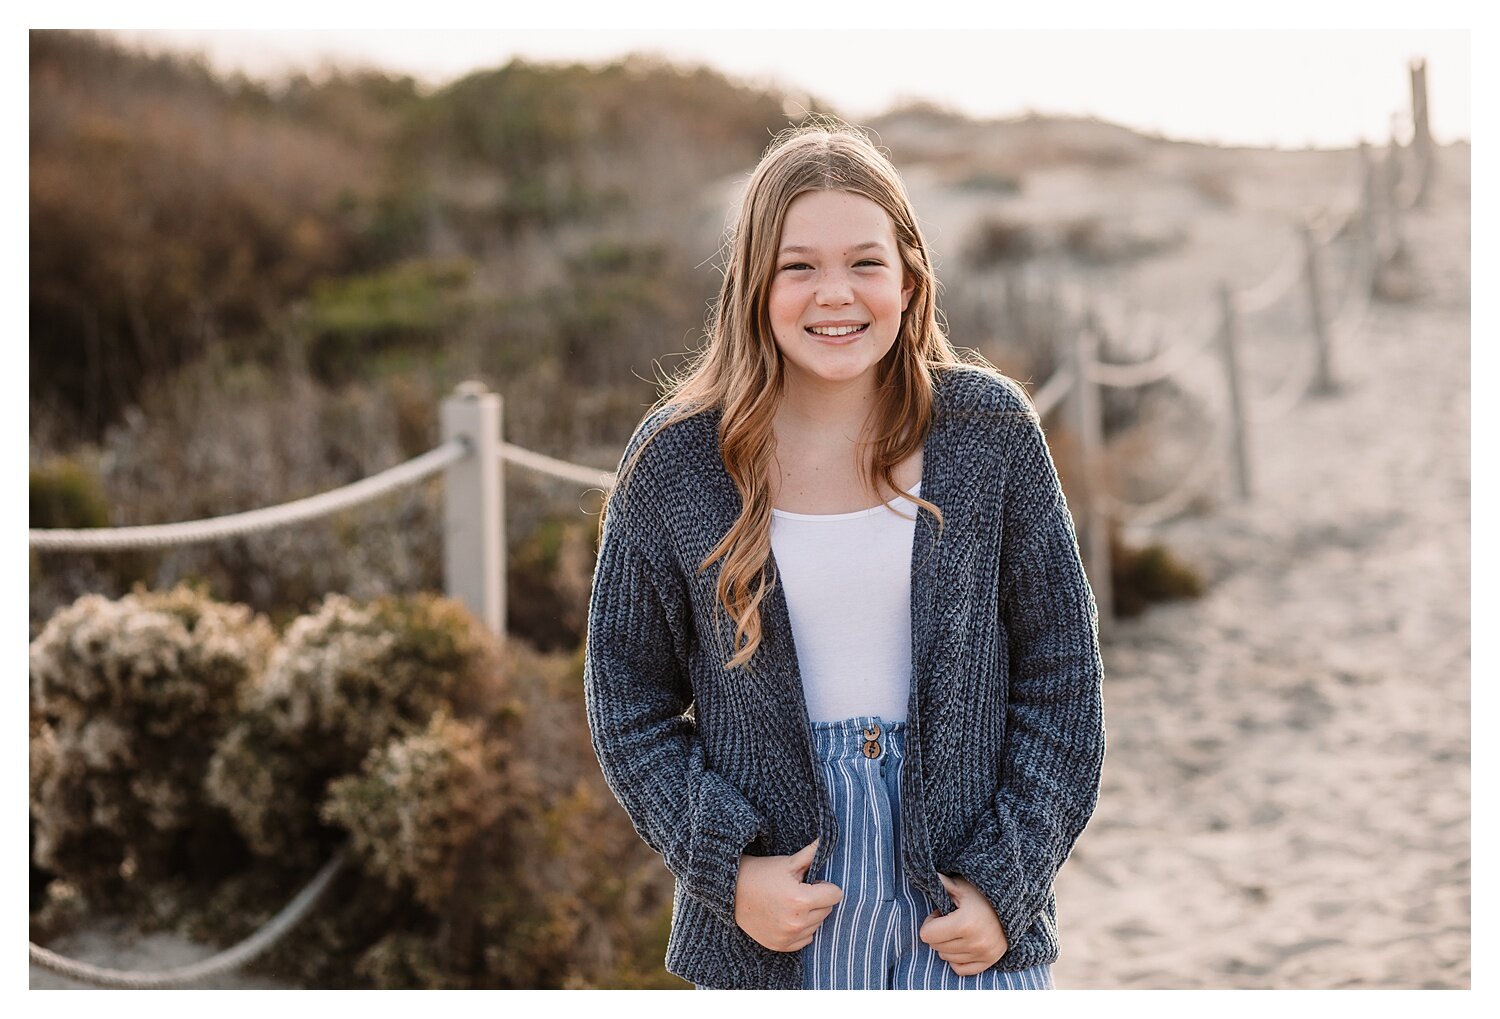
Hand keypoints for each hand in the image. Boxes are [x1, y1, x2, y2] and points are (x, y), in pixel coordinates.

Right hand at [734, 838, 842, 952]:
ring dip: (810, 915)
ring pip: (817, 925)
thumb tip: (826, 839)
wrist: (732, 891)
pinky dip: (801, 929)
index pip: (835, 895)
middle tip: (798, 890)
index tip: (812, 881)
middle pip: (827, 910)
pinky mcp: (780, 946)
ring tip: (790, 903)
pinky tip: (787, 916)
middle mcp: (796, 923)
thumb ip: (811, 854)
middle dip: (818, 900)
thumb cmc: (762, 873)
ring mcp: (788, 937)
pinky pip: (805, 940)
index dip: (825, 885)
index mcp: (801, 900)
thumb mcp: (788, 862)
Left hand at [919, 872, 1009, 975]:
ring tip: (958, 929)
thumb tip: (929, 873)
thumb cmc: (982, 893)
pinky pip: (960, 969)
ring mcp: (983, 954)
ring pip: (946, 958)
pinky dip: (957, 959)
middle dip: (938, 933)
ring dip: (947, 944)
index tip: (941, 912)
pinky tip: (962, 944)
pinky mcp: (989, 961)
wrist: (1013, 904)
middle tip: (949, 920)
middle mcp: (975, 943)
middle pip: (935, 947)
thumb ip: (942, 883)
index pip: (927, 935)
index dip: (930, 921)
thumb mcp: (962, 886)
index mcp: (964, 923)